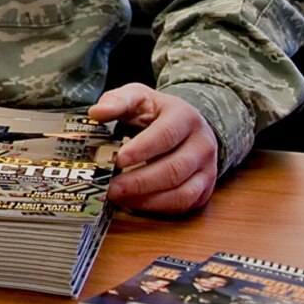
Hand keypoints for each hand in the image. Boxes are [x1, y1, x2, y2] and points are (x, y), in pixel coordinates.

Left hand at [89, 84, 219, 214]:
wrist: (186, 124)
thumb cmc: (156, 111)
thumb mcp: (137, 96)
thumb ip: (117, 101)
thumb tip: (97, 112)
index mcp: (185, 118)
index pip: (166, 135)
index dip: (142, 149)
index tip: (119, 159)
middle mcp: (202, 145)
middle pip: (175, 169)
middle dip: (140, 182)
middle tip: (111, 187)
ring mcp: (207, 169)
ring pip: (183, 192)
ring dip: (148, 199)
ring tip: (118, 197)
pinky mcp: (204, 188)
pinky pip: (184, 204)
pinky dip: (157, 207)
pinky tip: (133, 202)